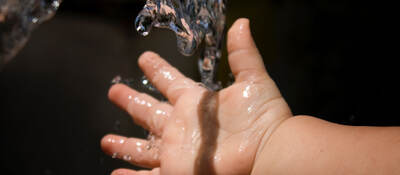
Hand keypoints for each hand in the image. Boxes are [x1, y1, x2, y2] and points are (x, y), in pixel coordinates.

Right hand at [101, 18, 291, 174]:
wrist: (268, 154)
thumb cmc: (263, 119)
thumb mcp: (253, 81)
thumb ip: (243, 54)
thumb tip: (242, 23)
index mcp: (196, 103)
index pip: (170, 82)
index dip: (157, 70)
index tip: (144, 58)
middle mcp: (182, 127)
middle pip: (148, 112)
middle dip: (131, 102)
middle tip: (114, 91)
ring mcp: (177, 151)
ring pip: (143, 149)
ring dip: (125, 146)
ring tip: (106, 142)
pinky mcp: (175, 173)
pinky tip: (116, 174)